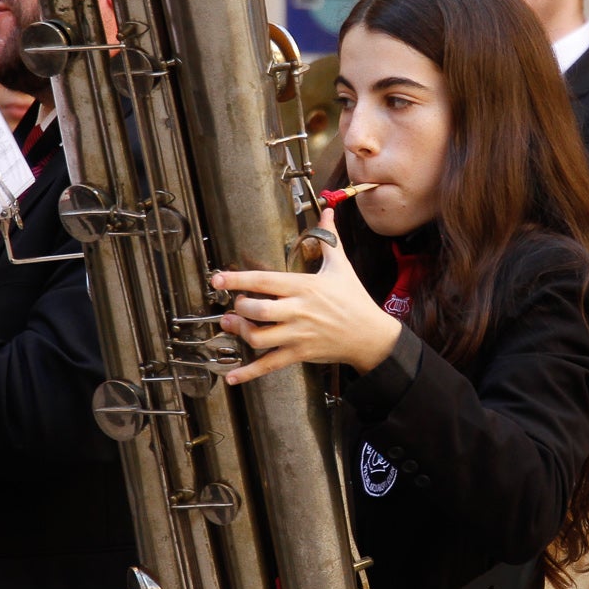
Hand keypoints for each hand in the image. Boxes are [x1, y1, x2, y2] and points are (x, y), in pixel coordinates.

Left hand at [212, 208, 402, 383]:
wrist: (371, 335)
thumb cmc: (354, 299)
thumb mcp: (341, 267)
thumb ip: (329, 239)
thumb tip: (328, 211)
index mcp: (304, 286)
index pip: (265, 281)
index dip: (238, 280)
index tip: (218, 279)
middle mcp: (299, 311)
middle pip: (258, 310)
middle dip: (240, 307)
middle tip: (235, 304)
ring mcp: (298, 334)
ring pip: (259, 337)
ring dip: (240, 332)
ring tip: (232, 325)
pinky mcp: (300, 354)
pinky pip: (269, 365)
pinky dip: (249, 372)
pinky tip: (232, 376)